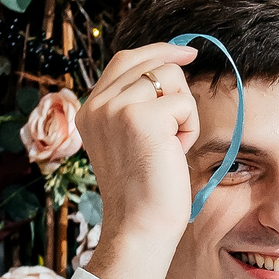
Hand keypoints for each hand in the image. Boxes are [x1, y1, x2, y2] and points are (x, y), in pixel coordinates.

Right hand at [77, 41, 200, 278]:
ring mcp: (116, 108)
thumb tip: (170, 67)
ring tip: (169, 146)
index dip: (159, 52)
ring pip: (171, 78)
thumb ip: (136, 106)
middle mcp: (98, 105)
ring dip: (183, 112)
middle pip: (152, 63)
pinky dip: (188, 129)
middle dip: (177, 88)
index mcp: (90, 109)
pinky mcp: (140, 117)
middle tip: (182, 122)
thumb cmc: (144, 191)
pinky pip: (184, 103)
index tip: (187, 53)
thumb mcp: (130, 140)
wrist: (139, 226)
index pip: (125, 60)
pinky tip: (174, 154)